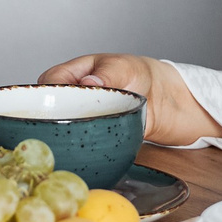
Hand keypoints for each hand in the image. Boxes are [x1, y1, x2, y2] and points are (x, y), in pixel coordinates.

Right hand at [38, 53, 221, 145]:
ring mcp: (87, 117)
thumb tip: (87, 82)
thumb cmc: (149, 75)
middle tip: (52, 129)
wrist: (176, 103)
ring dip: (64, 133)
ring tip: (66, 142)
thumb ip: (108, 74)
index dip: (45, 93)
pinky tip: (80, 152)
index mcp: (78, 72)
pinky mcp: (98, 136)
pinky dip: (79, 146)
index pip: (50, 81)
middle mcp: (78, 96)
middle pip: (52, 107)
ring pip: (65, 126)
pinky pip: (82, 141)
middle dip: (49, 117)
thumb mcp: (127, 69)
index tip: (50, 106)